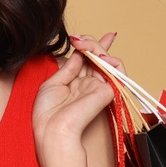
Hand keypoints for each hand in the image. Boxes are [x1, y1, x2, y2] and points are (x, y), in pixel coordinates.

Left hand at [32, 32, 125, 165]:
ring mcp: (99, 86)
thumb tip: (78, 52)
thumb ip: (68, 68)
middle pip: (96, 56)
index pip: (86, 60)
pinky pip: (117, 71)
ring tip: (85, 45)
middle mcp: (88, 83)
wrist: (53, 129)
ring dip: (97, 48)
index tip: (83, 36)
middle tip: (78, 40)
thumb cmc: (48, 113)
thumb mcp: (53, 84)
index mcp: (74, 83)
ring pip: (107, 60)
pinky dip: (111, 60)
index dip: (89, 46)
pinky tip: (98, 57)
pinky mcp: (108, 90)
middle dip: (90, 43)